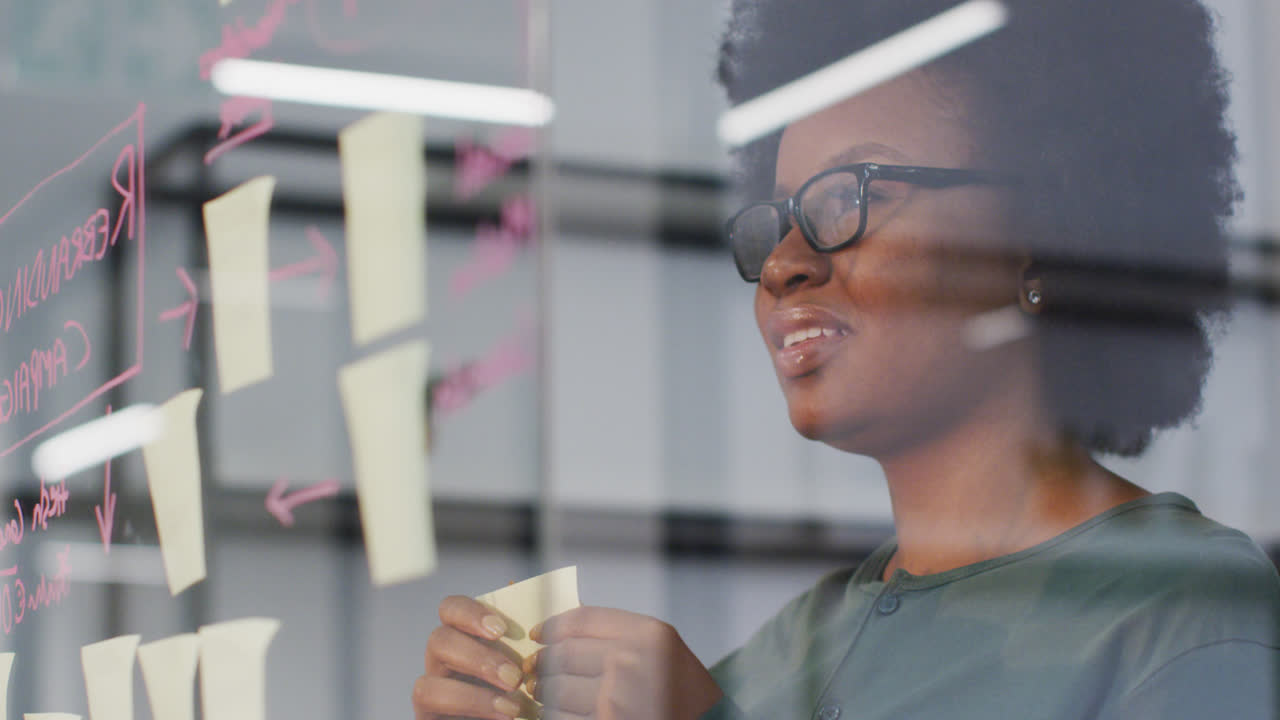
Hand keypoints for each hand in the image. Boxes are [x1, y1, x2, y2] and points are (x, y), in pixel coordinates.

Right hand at [412, 595, 537, 719]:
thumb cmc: (522, 692)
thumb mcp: (527, 665)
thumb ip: (523, 638)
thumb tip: (519, 588)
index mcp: (463, 639)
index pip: (451, 609)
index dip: (470, 613)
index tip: (501, 630)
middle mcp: (441, 663)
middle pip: (438, 640)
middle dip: (477, 657)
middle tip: (514, 677)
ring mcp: (431, 693)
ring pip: (426, 683)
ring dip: (471, 695)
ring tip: (511, 706)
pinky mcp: (428, 717)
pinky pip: (431, 706)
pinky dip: (468, 707)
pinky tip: (501, 714)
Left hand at [525, 606, 723, 719]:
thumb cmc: (685, 694)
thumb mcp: (661, 651)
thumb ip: (619, 635)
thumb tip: (559, 628)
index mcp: (648, 635)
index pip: (581, 618)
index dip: (553, 625)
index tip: (539, 634)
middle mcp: (631, 662)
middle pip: (563, 654)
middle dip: (544, 665)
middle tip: (536, 671)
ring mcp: (615, 700)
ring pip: (557, 691)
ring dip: (546, 696)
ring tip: (547, 696)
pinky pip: (562, 718)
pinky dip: (557, 717)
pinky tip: (568, 714)